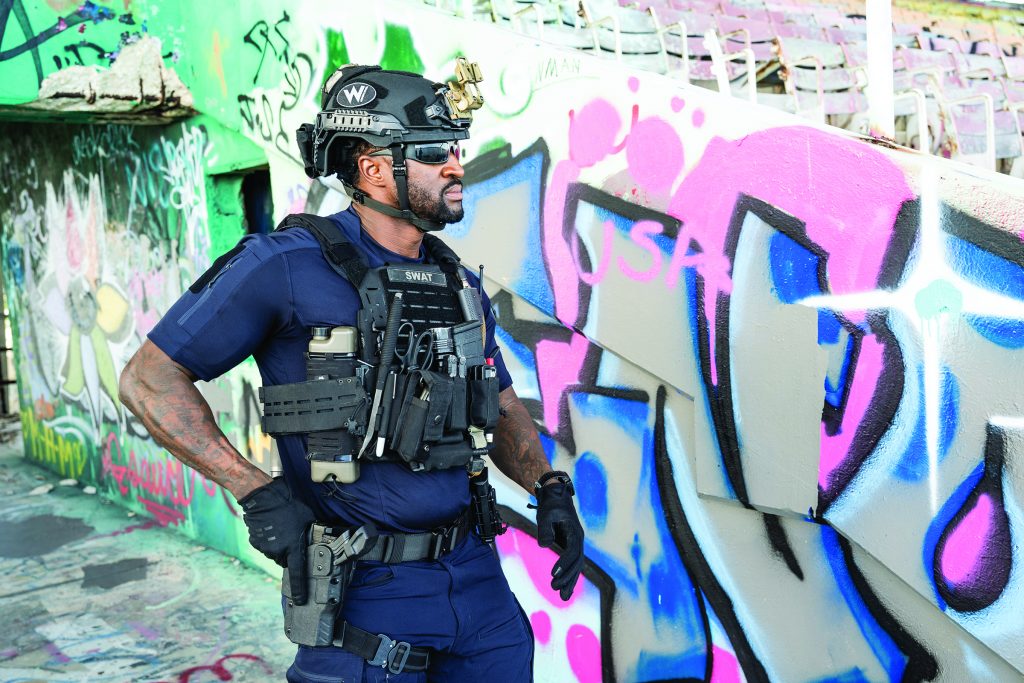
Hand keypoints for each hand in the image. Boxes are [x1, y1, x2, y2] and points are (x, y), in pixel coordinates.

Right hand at [237, 478, 315, 604]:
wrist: (265, 498)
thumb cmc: (290, 507)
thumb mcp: (308, 520)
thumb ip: (311, 535)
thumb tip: (318, 542)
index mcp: (293, 547)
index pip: (298, 573)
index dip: (300, 589)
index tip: (301, 600)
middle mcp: (278, 551)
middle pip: (286, 560)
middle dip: (289, 554)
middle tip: (292, 538)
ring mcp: (265, 547)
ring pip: (275, 553)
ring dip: (279, 546)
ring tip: (281, 529)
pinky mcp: (255, 542)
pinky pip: (265, 546)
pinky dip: (269, 541)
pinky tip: (271, 528)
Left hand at [535, 480, 584, 600]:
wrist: (556, 496)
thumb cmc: (551, 505)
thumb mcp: (546, 514)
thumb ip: (545, 529)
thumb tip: (544, 545)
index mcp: (575, 532)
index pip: (572, 551)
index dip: (564, 563)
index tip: (553, 574)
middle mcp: (579, 540)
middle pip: (577, 562)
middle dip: (568, 577)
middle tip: (555, 588)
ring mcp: (576, 544)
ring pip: (576, 566)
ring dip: (570, 581)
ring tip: (562, 597)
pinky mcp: (570, 547)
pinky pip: (572, 565)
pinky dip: (570, 577)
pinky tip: (565, 591)